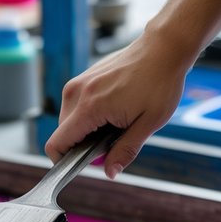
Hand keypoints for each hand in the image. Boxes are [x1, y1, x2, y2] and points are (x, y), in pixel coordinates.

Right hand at [44, 31, 194, 177]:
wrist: (163, 49)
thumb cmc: (160, 83)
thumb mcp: (148, 124)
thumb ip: (125, 150)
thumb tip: (109, 173)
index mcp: (90, 107)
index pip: (57, 143)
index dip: (65, 161)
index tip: (85, 163)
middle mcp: (77, 93)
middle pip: (64, 134)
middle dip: (82, 145)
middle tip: (114, 141)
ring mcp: (79, 82)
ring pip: (69, 120)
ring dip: (87, 129)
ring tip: (117, 122)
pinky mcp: (84, 77)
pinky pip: (76, 105)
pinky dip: (90, 115)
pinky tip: (116, 108)